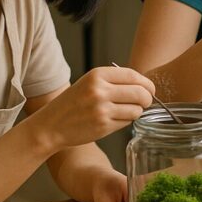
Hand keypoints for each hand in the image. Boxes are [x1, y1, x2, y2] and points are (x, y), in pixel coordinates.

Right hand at [31, 66, 154, 149]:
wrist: (51, 125)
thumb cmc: (73, 103)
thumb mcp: (90, 83)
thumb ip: (114, 81)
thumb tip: (145, 86)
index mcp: (97, 75)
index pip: (134, 76)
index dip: (147, 84)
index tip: (150, 90)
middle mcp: (100, 90)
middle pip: (140, 93)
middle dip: (147, 99)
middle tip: (145, 103)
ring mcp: (102, 109)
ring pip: (136, 110)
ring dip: (136, 112)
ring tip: (125, 111)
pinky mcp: (103, 125)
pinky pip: (127, 122)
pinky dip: (125, 121)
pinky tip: (114, 120)